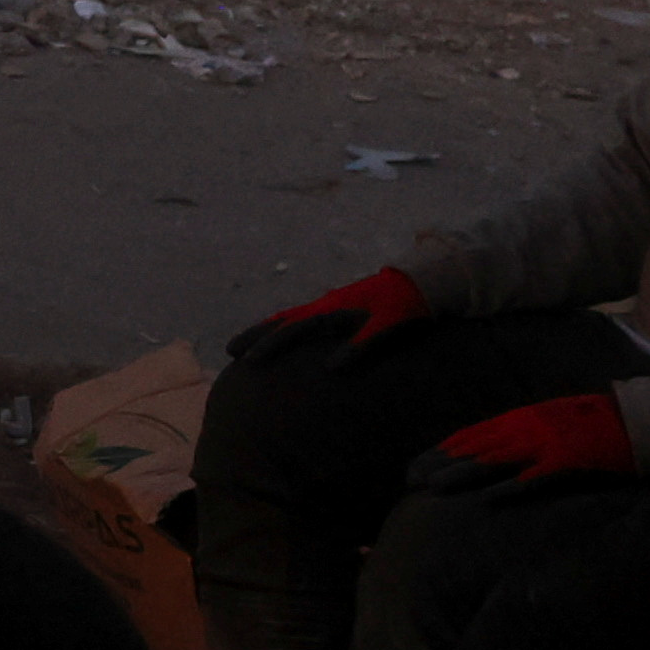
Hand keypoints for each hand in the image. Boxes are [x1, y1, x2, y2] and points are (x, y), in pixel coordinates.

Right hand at [236, 266, 429, 362]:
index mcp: (331, 310)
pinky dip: (285, 325)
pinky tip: (283, 333)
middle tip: (231, 351)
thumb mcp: (385, 328)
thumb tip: (332, 368)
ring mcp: (329, 304)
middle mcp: (324, 304)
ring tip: (247, 344)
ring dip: (267, 330)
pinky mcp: (337, 306)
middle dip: (257, 335)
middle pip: (282, 320)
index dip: (268, 344)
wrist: (419, 281)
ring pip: (290, 317)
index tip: (247, 361)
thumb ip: (360, 345)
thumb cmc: (403, 307)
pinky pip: (303, 317)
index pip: (291, 329)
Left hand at [424, 390, 637, 489]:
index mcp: (524, 417)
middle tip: (411, 478)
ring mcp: (547, 443)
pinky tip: (489, 499)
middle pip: (477, 446)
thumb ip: (524, 434)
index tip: (419, 463)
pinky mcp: (568, 460)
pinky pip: (536, 476)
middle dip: (442, 462)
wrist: (638, 421)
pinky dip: (511, 487)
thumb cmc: (596, 425)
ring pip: (497, 460)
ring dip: (464, 474)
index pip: (475, 433)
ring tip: (435, 487)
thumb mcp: (551, 422)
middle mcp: (529, 427)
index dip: (445, 449)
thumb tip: (496, 451)